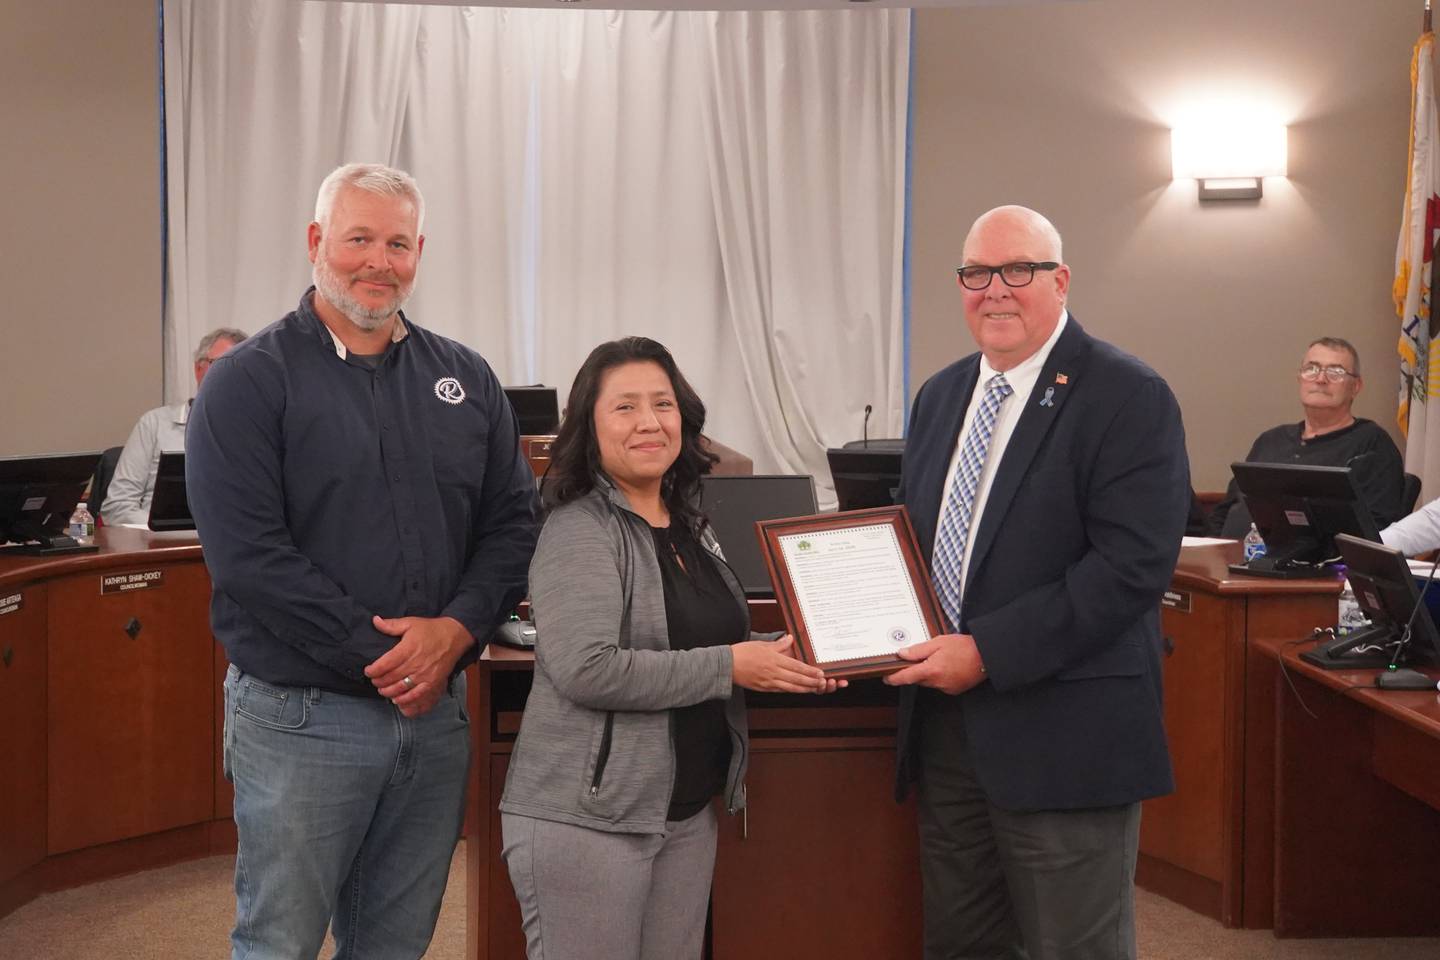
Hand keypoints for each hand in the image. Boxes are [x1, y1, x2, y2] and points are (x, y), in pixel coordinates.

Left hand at [365, 615, 472, 716]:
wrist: (454, 636)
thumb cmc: (431, 630)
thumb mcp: (410, 623)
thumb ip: (391, 625)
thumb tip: (375, 620)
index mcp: (407, 649)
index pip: (384, 664)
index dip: (373, 670)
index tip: (368, 671)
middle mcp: (415, 664)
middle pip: (390, 678)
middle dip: (378, 682)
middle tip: (374, 681)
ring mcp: (425, 675)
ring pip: (400, 689)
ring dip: (388, 692)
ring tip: (383, 690)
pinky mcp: (433, 683)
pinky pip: (416, 696)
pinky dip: (404, 700)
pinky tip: (397, 699)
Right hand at [731, 635, 845, 693]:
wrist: (727, 666)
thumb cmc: (742, 653)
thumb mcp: (761, 644)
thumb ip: (778, 644)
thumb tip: (790, 638)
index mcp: (774, 659)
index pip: (796, 666)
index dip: (810, 671)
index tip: (820, 672)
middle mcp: (773, 672)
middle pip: (796, 679)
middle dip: (811, 682)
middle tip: (822, 682)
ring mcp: (769, 682)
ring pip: (791, 688)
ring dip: (804, 689)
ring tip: (814, 689)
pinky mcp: (764, 688)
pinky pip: (781, 690)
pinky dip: (791, 691)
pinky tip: (798, 690)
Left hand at [883, 633, 985, 694]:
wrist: (986, 656)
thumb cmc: (964, 647)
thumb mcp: (938, 642)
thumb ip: (918, 650)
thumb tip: (902, 654)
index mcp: (931, 670)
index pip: (906, 677)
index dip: (893, 678)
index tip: (886, 677)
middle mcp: (937, 682)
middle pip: (917, 679)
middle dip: (915, 670)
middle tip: (920, 657)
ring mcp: (946, 688)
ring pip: (928, 682)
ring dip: (928, 672)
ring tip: (940, 658)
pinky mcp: (954, 690)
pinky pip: (939, 684)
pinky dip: (939, 676)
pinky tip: (947, 665)